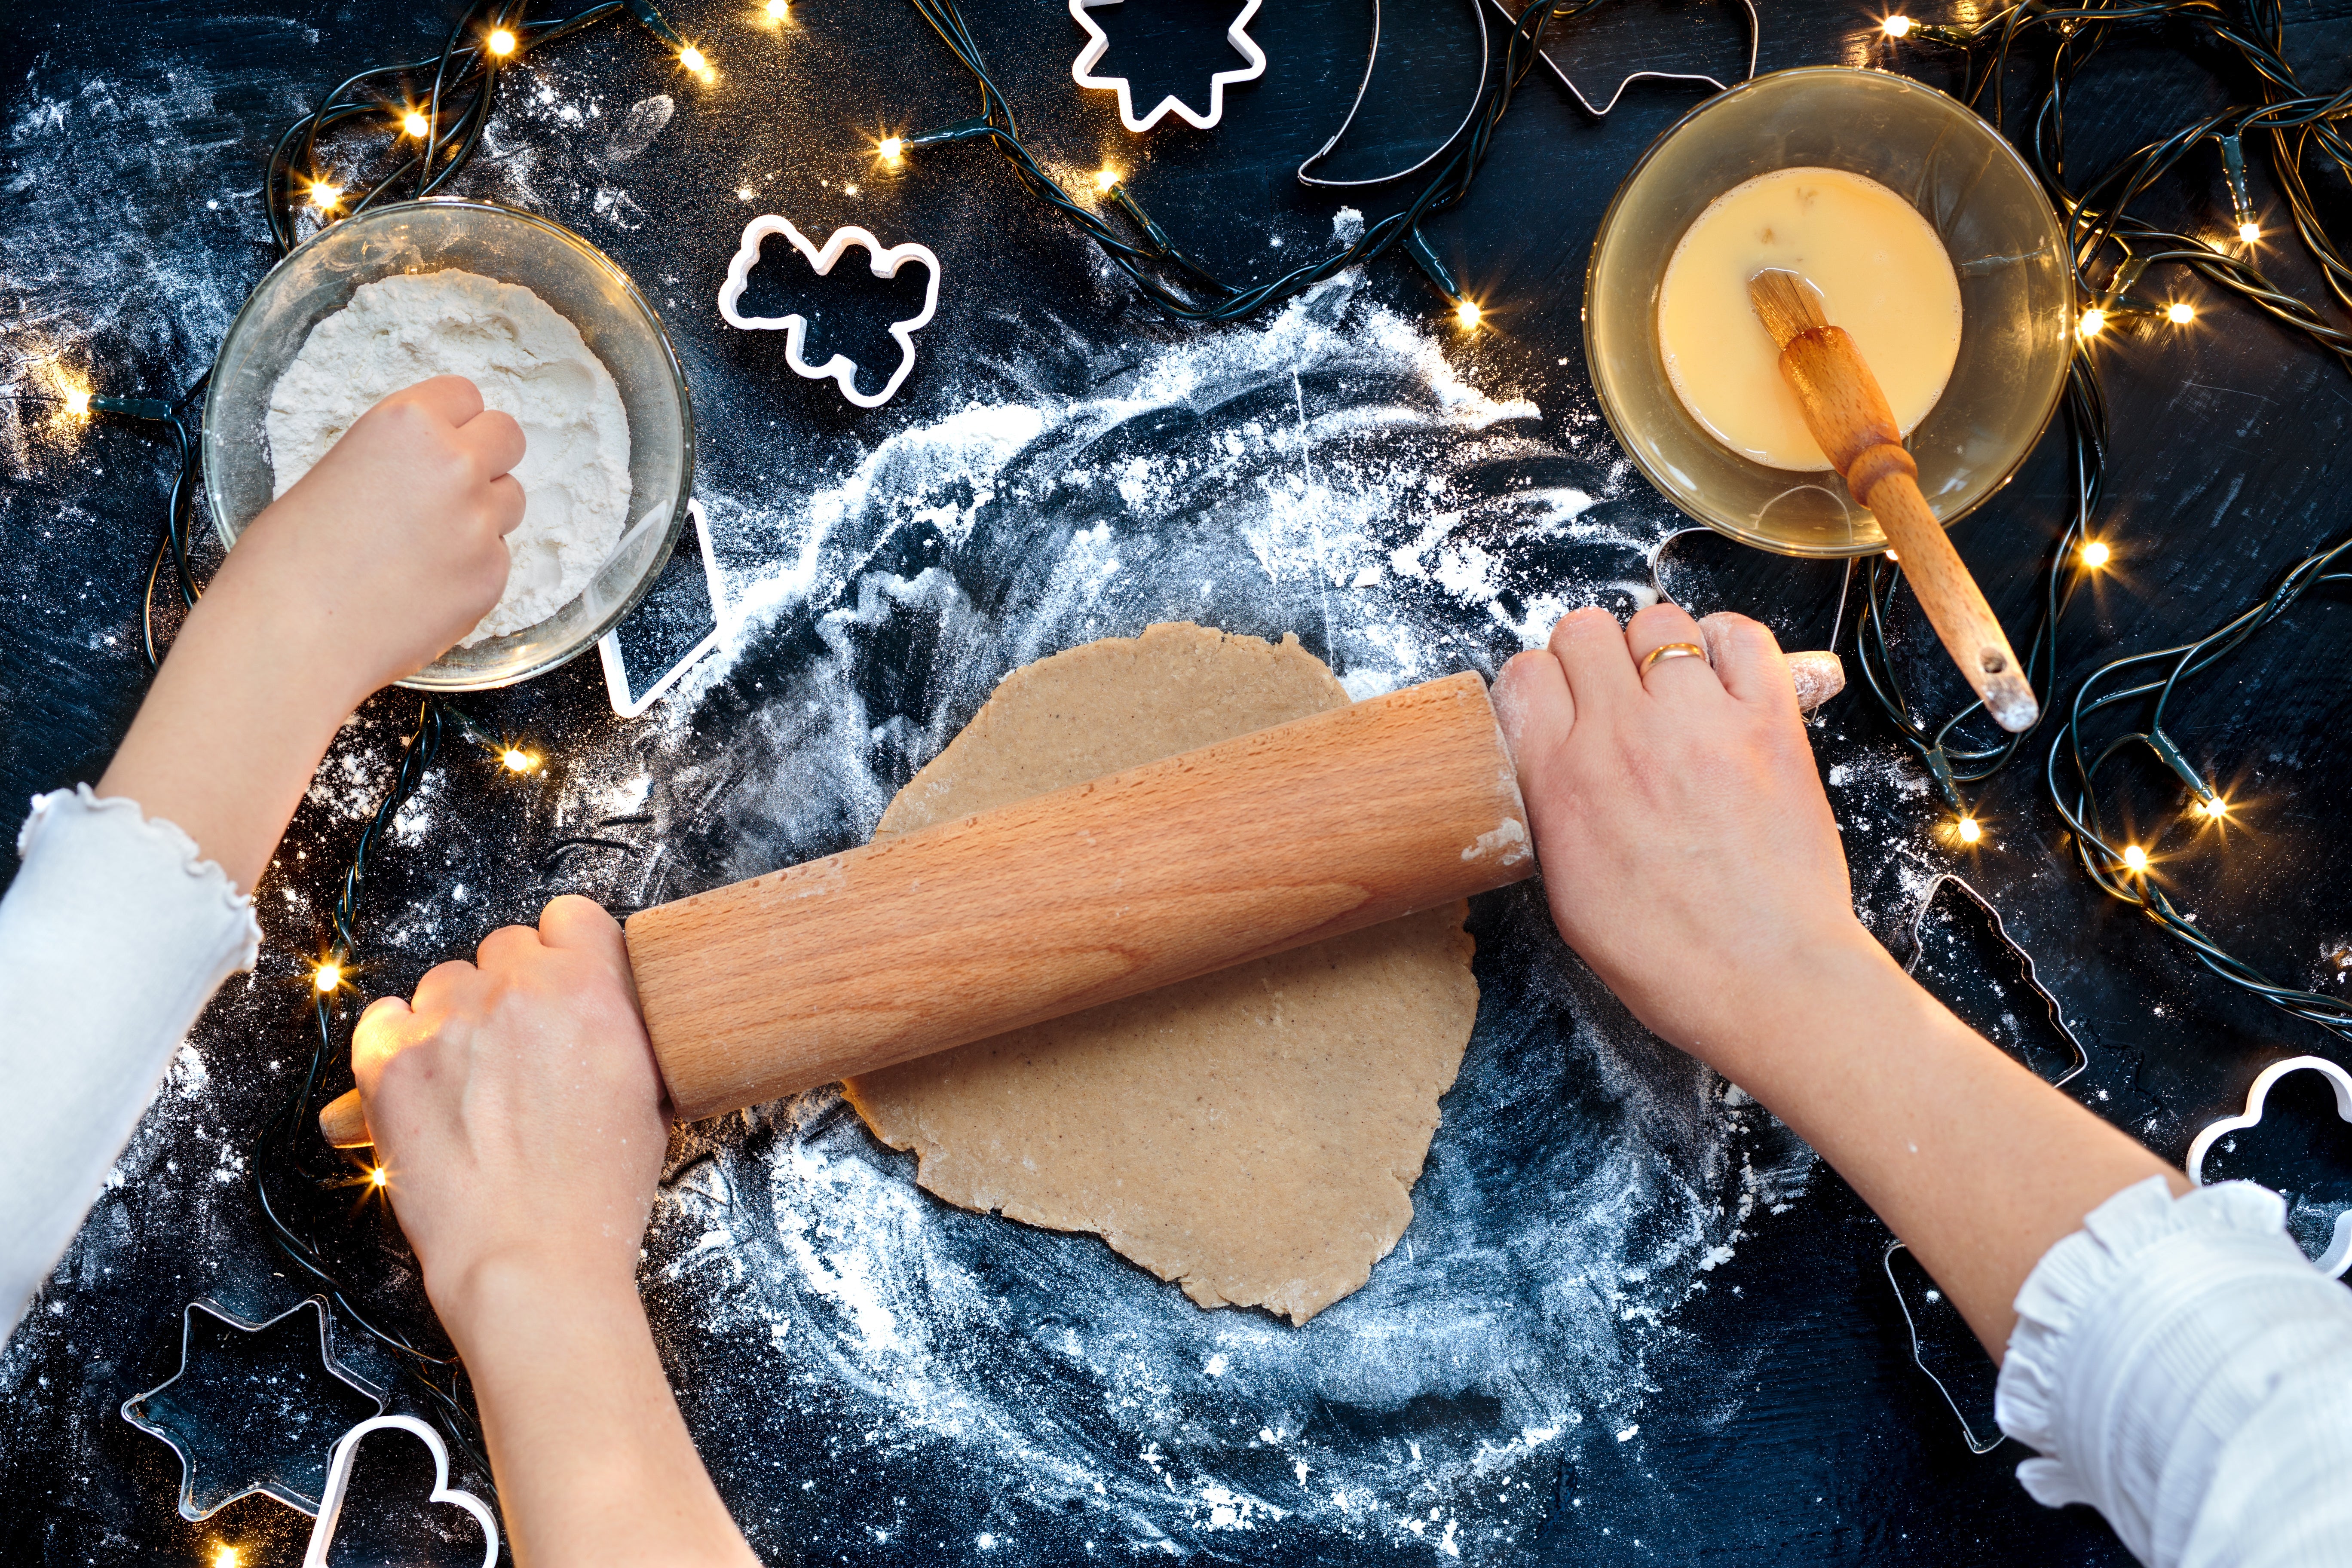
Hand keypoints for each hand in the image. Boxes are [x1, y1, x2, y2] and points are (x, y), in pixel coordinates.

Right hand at [95, 377, 524, 891]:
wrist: (292, 636)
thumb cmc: (287, 559)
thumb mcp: (335, 475)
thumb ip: (395, 461)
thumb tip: (423, 468)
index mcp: (407, 424)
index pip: (465, 394)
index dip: (454, 420)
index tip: (444, 439)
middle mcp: (455, 465)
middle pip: (508, 437)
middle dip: (487, 457)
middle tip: (453, 487)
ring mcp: (481, 523)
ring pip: (511, 500)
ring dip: (484, 514)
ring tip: (427, 545)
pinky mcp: (492, 577)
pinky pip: (499, 558)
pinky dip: (472, 569)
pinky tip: (424, 588)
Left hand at [353, 896, 664, 1325]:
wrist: (531, 1260)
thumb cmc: (596, 1194)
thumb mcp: (649, 1093)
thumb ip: (622, 1028)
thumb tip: (599, 1004)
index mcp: (593, 988)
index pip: (570, 916)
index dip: (566, 950)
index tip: (562, 981)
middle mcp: (518, 990)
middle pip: (506, 946)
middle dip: (513, 989)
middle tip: (520, 1047)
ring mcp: (448, 1022)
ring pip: (445, 980)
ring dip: (457, 1018)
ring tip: (470, 1080)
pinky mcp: (388, 1061)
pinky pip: (382, 1016)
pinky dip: (396, 1041)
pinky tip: (421, 1080)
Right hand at [1492, 604, 1868, 1070]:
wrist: (1768, 982)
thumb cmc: (1670, 957)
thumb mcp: (1568, 892)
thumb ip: (1553, 809)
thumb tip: (1559, 757)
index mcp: (1560, 781)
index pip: (1525, 674)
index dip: (1544, 687)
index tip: (1564, 709)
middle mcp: (1621, 736)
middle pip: (1583, 630)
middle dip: (1594, 658)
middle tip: (1618, 699)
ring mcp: (1697, 721)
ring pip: (1657, 623)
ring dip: (1660, 649)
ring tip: (1676, 693)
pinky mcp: (1768, 719)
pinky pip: (1741, 636)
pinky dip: (1728, 645)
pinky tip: (1725, 681)